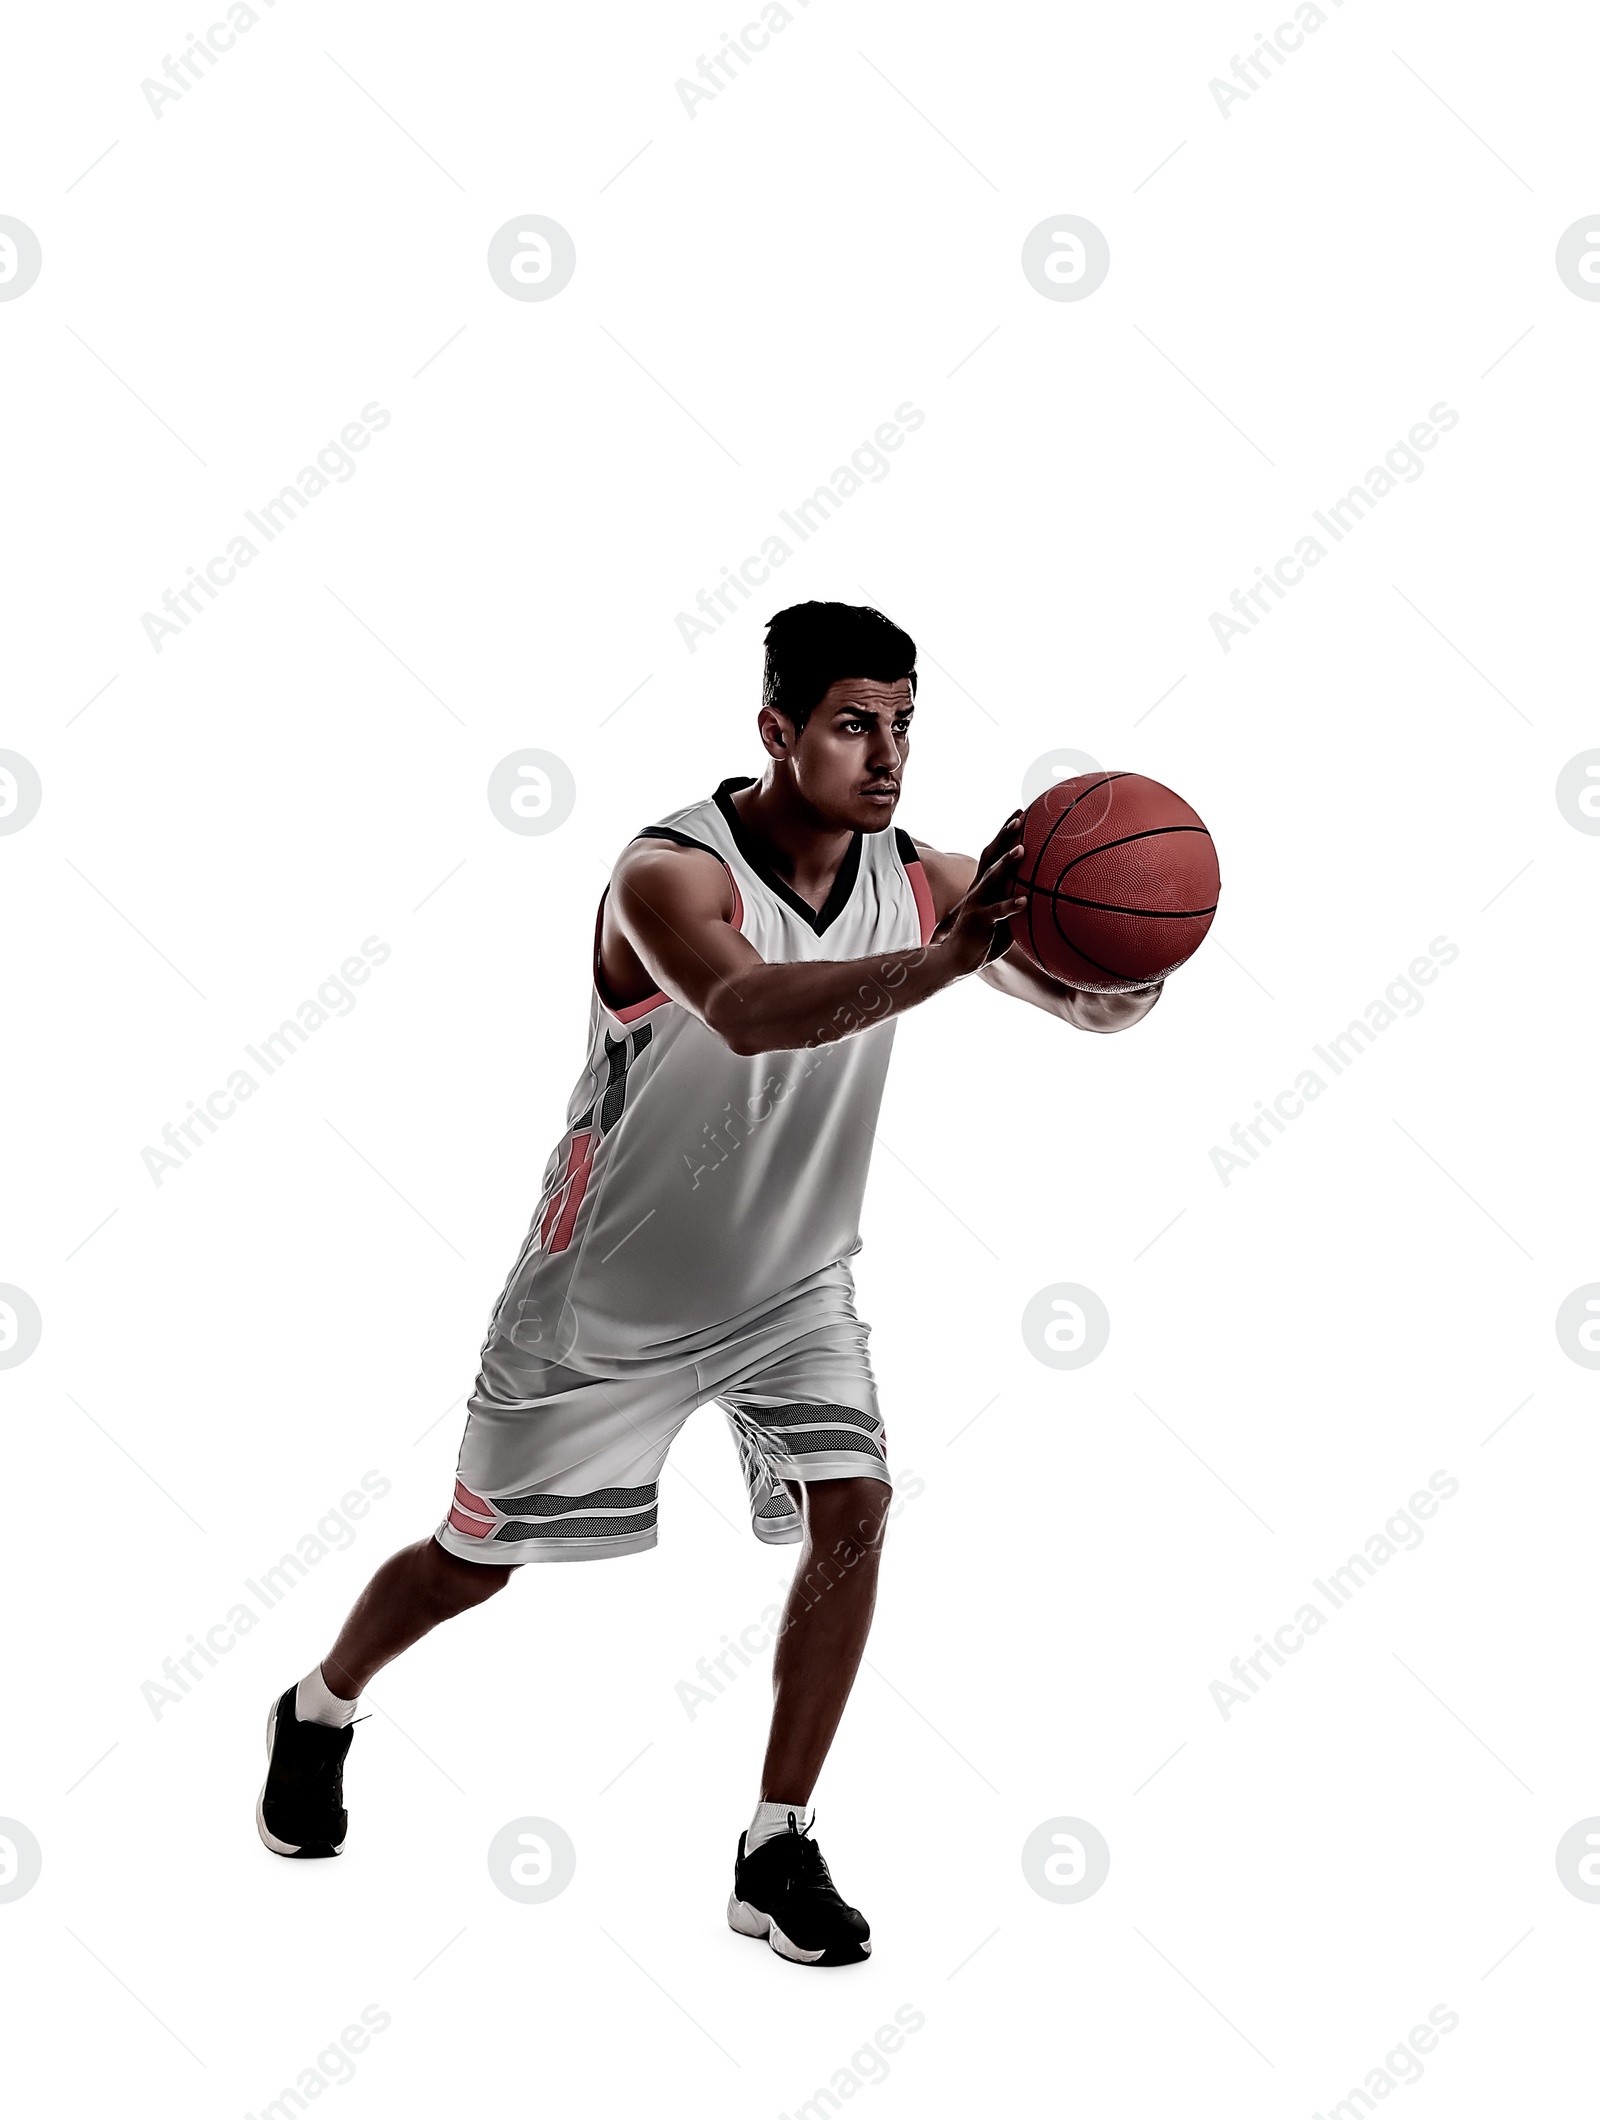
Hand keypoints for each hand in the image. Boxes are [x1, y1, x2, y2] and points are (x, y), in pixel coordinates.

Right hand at [933, 809, 1028, 973]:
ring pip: (992, 878)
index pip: (995, 852)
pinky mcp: (979, 920)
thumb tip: (1047, 894)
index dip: (1006, 832)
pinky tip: (1025, 901)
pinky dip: (1010, 905)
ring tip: (1021, 849)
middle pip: (991, 855)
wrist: (957, 959)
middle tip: (1019, 816)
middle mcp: (979, 888)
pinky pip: (996, 911)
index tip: (1020, 812)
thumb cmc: (984, 938)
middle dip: (1004, 835)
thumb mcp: (1005, 916)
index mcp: (985, 884)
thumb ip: (1019, 902)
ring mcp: (977, 903)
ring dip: (1006, 863)